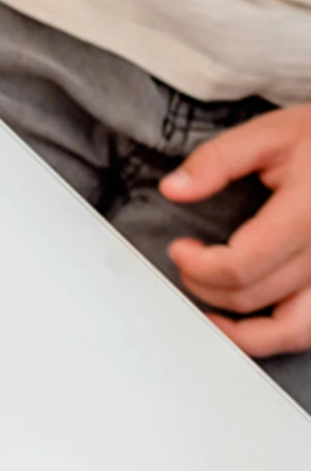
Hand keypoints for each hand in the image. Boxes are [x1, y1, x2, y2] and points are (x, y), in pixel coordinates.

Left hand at [161, 106, 310, 355]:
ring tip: (210, 305)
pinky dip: (275, 336)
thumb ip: (218, 160)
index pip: (242, 265)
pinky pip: (309, 329)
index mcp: (309, 214)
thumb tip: (174, 189)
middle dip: (205, 285)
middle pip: (254, 295)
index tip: (180, 249)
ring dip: (239, 327)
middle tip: (189, 262)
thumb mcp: (270, 133)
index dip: (198, 266)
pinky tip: (246, 323)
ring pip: (289, 331)